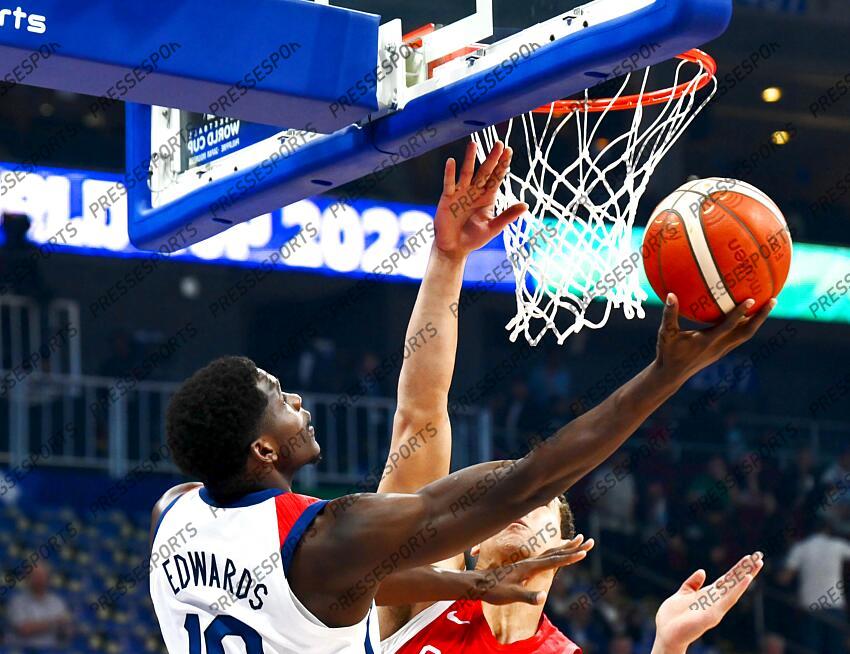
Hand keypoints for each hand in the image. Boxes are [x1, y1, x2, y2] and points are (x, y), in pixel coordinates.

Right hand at [434, 140, 526, 259]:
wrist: (454, 248)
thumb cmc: (474, 238)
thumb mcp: (493, 228)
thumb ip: (507, 216)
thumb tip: (525, 205)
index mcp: (487, 197)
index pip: (496, 178)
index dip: (502, 165)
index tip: (508, 150)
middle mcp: (475, 191)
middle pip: (484, 171)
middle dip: (491, 158)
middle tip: (499, 144)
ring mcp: (461, 193)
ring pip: (467, 172)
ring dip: (470, 159)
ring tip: (473, 144)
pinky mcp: (447, 198)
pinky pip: (449, 183)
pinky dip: (450, 173)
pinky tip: (451, 161)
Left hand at [471, 535, 593, 604]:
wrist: (478, 584)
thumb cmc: (494, 590)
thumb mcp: (510, 595)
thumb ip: (526, 596)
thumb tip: (542, 596)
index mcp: (529, 567)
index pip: (554, 560)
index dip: (570, 557)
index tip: (584, 552)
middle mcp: (530, 561)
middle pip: (556, 551)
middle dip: (574, 546)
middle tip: (591, 540)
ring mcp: (528, 562)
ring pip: (551, 551)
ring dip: (567, 546)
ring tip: (579, 539)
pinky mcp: (526, 566)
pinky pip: (546, 556)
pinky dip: (557, 551)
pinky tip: (559, 551)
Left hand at [652, 553, 763, 653]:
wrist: (666, 634)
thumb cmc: (673, 617)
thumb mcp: (683, 594)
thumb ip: (692, 584)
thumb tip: (703, 571)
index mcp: (709, 595)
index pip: (728, 579)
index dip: (738, 569)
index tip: (750, 557)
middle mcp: (716, 601)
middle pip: (734, 582)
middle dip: (747, 570)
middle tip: (759, 556)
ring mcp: (716, 608)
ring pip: (734, 588)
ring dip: (745, 576)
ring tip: (756, 563)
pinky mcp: (712, 615)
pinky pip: (727, 600)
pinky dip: (737, 588)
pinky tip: (746, 579)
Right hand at [655, 294, 775, 382]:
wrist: (671, 376)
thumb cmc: (667, 353)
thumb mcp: (666, 333)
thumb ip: (669, 314)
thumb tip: (671, 294)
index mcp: (707, 341)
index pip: (728, 326)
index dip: (740, 313)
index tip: (752, 299)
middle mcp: (719, 346)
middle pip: (747, 332)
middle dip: (761, 317)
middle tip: (773, 300)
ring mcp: (722, 350)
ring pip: (745, 335)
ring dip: (757, 321)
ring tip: (767, 306)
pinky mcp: (721, 352)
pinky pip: (738, 337)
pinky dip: (746, 326)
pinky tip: (747, 316)